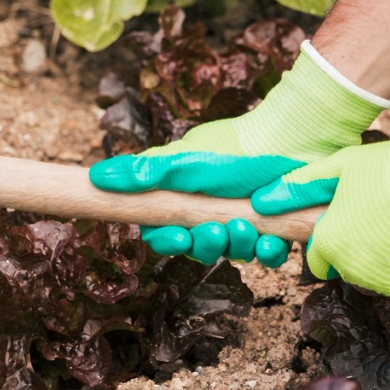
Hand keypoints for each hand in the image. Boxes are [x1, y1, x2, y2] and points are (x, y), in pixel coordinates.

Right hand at [90, 43, 388, 265]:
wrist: (294, 136)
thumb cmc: (235, 146)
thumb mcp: (183, 160)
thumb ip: (143, 173)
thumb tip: (95, 177)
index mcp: (185, 196)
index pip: (163, 231)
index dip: (166, 240)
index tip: (174, 235)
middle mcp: (212, 211)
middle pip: (197, 247)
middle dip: (205, 245)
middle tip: (215, 231)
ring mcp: (245, 220)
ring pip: (232, 253)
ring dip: (237, 246)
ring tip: (246, 226)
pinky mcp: (276, 227)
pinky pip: (268, 254)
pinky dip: (269, 251)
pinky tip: (271, 239)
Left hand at [250, 94, 389, 303]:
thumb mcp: (342, 165)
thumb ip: (299, 186)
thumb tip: (260, 201)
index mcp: (331, 243)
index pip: (318, 258)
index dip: (333, 238)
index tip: (353, 220)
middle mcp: (356, 271)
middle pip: (350, 268)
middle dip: (360, 249)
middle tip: (385, 217)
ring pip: (383, 279)